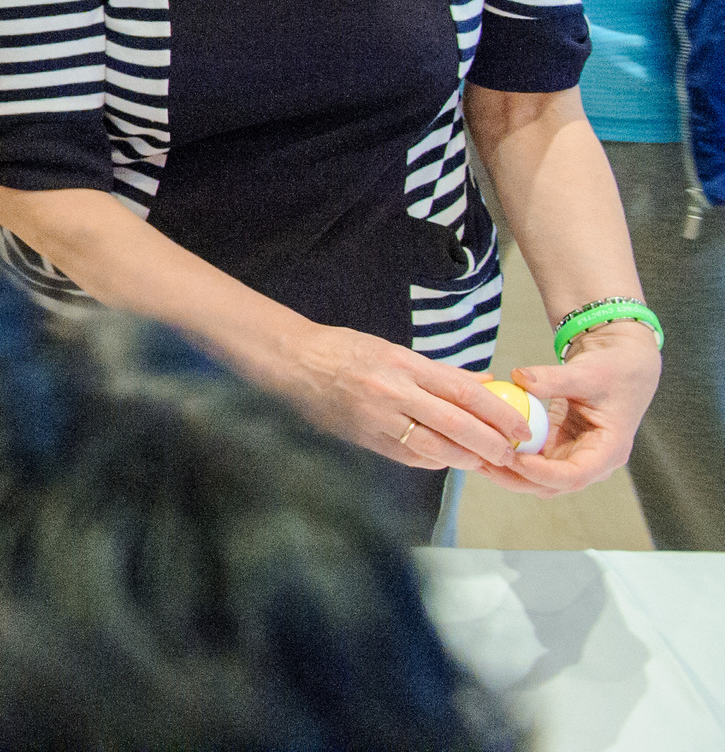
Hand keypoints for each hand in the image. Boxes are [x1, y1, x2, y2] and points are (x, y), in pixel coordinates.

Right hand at [266, 322, 524, 472]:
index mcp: (403, 364)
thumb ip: (440, 372)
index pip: (462, 391)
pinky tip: (447, 459)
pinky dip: (433, 460)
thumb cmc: (345, 350)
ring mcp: (376, 418)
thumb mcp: (395, 350)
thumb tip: (485, 385)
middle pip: (454, 423)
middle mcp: (392, 391)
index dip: (497, 411)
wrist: (293, 363)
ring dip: (465, 458)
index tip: (519, 426)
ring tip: (485, 462)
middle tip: (511, 453)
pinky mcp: (364, 438)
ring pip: (433, 446)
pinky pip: (408, 455)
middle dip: (489, 442)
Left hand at [474, 323, 660, 496]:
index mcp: (608, 451)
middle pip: (551, 485)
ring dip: (507, 471)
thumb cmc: (610, 371)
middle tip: (481, 460)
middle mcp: (591, 462)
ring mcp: (573, 458)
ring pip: (537, 479)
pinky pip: (531, 461)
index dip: (541, 472)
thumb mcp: (586, 373)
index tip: (511, 459)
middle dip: (515, 477)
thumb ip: (554, 378)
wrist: (620, 370)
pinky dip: (509, 456)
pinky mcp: (558, 450)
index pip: (574, 475)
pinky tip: (482, 443)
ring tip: (474, 455)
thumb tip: (518, 377)